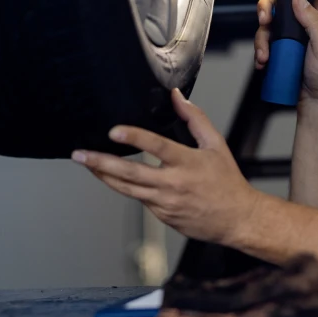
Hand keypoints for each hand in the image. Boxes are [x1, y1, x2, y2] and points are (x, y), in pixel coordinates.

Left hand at [72, 89, 261, 245]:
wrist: (236, 219)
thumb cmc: (227, 182)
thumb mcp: (216, 144)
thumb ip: (195, 118)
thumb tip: (177, 97)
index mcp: (188, 163)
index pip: (157, 147)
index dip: (134, 137)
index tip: (114, 131)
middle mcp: (173, 184)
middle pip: (131, 173)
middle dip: (101, 163)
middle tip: (81, 154)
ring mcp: (165, 203)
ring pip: (127, 189)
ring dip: (104, 175)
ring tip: (86, 164)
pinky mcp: (161, 216)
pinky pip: (138, 199)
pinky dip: (124, 187)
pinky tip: (112, 177)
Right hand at [254, 0, 317, 105]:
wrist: (315, 101)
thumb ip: (313, 21)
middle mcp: (306, 21)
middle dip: (268, 7)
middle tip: (264, 20)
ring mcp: (292, 34)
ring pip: (270, 22)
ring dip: (262, 37)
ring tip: (265, 55)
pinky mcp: (281, 48)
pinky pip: (265, 41)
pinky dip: (261, 50)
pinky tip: (264, 62)